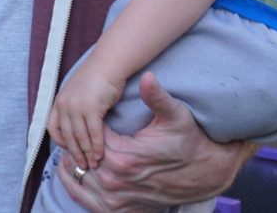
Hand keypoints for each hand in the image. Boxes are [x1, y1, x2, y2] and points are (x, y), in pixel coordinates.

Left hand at [48, 63, 121, 169]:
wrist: (108, 64)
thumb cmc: (96, 80)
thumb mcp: (77, 94)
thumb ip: (73, 109)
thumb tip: (76, 130)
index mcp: (59, 101)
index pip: (52, 127)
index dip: (60, 142)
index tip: (70, 151)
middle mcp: (64, 104)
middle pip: (66, 136)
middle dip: (75, 153)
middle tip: (83, 167)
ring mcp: (76, 105)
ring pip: (79, 136)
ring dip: (86, 152)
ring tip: (93, 164)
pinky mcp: (91, 107)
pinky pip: (93, 132)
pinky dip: (97, 145)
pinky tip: (101, 153)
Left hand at [58, 72, 252, 211]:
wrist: (205, 172)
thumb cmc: (189, 140)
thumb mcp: (175, 115)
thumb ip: (157, 97)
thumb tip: (147, 77)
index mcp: (124, 158)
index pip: (87, 137)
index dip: (85, 124)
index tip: (90, 114)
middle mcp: (116, 182)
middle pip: (79, 159)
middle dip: (76, 144)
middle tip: (76, 128)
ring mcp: (117, 200)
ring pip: (78, 181)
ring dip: (72, 165)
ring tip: (72, 147)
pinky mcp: (121, 211)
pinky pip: (87, 203)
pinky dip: (76, 188)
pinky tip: (74, 174)